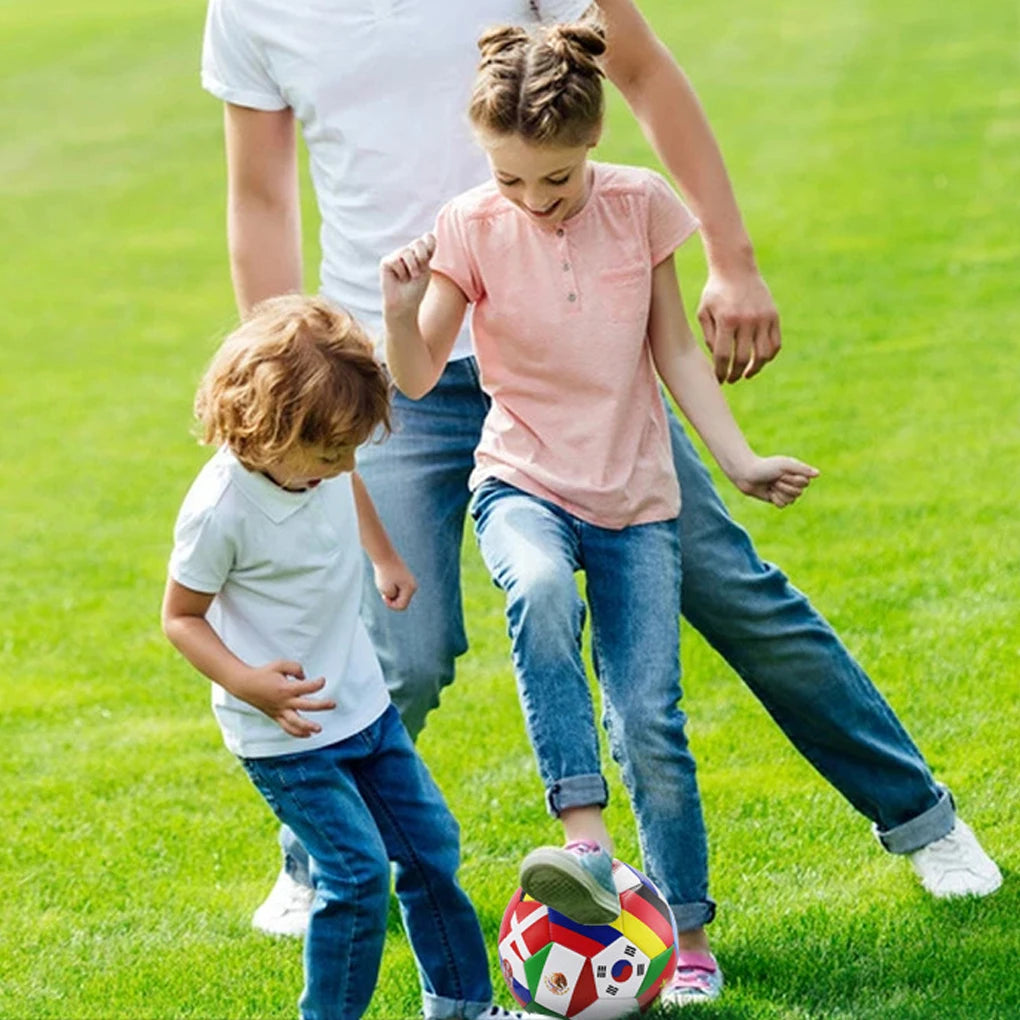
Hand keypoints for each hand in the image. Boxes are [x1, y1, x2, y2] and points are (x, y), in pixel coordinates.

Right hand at [235, 660, 335, 737]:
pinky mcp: (276, 716)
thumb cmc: (264, 673)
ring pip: (295, 722)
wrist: (245, 685)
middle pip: (306, 706)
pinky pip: (287, 728)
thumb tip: (305, 678)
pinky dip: (297, 733)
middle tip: (333, 704)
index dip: (318, 683)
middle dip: (321, 706)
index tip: (322, 680)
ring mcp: (280, 711)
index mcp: (286, 688)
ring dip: (308, 726)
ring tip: (319, 729)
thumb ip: (296, 668)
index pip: (307, 687)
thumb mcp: (280, 664)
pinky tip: (308, 734)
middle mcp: (284, 702)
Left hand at [374, 557, 416, 610]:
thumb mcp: (385, 590)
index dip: (391, 605)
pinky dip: (392, 588)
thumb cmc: (384, 572)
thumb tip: (397, 597)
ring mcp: (411, 582)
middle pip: (402, 602)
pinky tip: (387, 580)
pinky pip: (399, 590)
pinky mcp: (406, 579)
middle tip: (384, 588)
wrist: (384, 556)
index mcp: (411, 588)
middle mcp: (413, 586)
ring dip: (391, 593)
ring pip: (400, 596)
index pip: (401, 606)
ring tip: (385, 583)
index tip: (383, 596)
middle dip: (392, 599)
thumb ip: (392, 598)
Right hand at [380, 233, 436, 320]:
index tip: (429, 259)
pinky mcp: (386, 262)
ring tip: (409, 278)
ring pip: (407, 251)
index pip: (428, 238)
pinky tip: (398, 278)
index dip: (430, 245)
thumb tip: (425, 235)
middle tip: (418, 273)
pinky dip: (401, 272)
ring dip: (412, 268)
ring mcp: (396, 255)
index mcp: (420, 253)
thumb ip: (425, 252)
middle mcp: (408, 252)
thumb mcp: (425, 269)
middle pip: (418, 242)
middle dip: (422, 258)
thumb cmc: (416, 289)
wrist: (405, 304)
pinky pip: (396, 260)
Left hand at [697, 266, 780, 382]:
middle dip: (735, 374)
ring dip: (754, 369)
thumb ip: (709, 337)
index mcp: (726, 320)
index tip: (719, 380)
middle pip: (743, 358)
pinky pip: (775, 344)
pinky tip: (759, 360)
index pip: (724, 356)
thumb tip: (719, 361)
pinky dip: (768, 356)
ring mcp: (763, 318)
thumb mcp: (704, 313)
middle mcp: (747, 320)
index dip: (721, 372)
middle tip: (731, 379)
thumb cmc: (715, 293)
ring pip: (763, 355)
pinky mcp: (774, 316)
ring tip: (746, 374)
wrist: (736, 268)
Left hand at [731, 456, 818, 507]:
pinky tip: (769, 493)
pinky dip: (775, 499)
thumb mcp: (784, 465)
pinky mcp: (776, 499)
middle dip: (784, 487)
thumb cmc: (765, 466)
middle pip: (798, 493)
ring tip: (770, 486)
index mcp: (796, 472)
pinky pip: (783, 505)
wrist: (747, 475)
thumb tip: (818, 474)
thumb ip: (802, 469)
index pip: (805, 483)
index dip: (793, 481)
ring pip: (791, 500)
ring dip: (779, 493)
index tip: (781, 474)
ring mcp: (785, 491)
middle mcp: (792, 482)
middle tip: (774, 480)